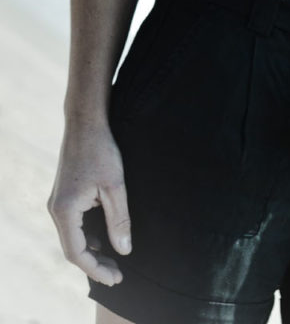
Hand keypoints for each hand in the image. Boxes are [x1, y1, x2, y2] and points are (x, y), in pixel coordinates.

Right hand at [47, 119, 131, 286]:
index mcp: (65, 210)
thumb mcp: (115, 186)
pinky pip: (73, 225)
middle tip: (118, 274)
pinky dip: (88, 236)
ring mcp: (58, 203)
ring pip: (72, 237)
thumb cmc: (101, 150)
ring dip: (91, 251)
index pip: (77, 252)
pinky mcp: (64, 196)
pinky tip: (104, 239)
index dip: (96, 269)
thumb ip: (119, 219)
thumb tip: (124, 250)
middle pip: (72, 248)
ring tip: (113, 261)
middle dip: (95, 264)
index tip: (116, 277)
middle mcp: (56, 210)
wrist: (85, 121)